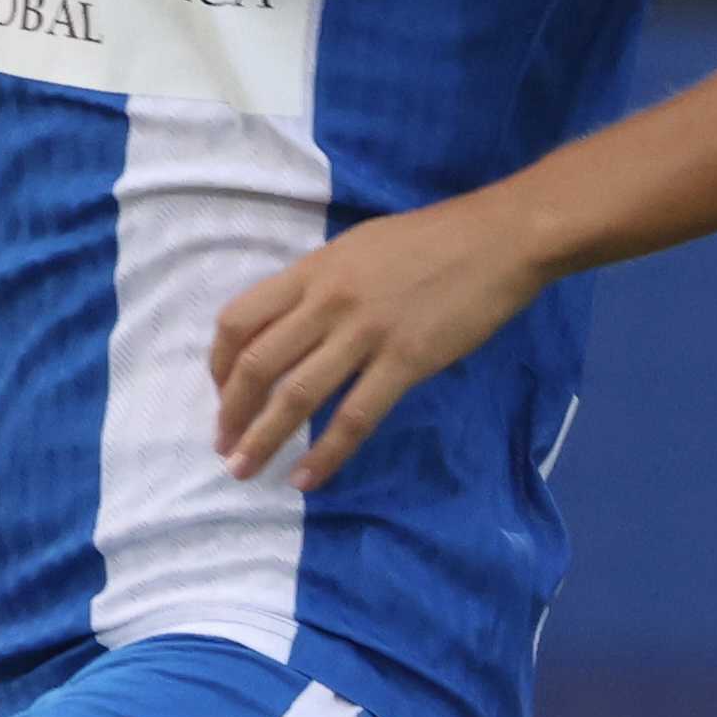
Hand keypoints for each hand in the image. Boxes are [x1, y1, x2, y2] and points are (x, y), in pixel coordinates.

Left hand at [212, 196, 550, 490]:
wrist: (498, 238)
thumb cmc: (431, 239)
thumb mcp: (356, 249)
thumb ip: (320, 286)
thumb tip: (292, 326)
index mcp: (312, 270)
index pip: (239, 320)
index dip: (218, 364)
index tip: (221, 394)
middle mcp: (327, 301)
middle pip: (257, 364)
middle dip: (231, 413)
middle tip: (224, 447)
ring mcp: (365, 332)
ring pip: (296, 396)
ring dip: (263, 439)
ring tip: (244, 470)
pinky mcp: (405, 361)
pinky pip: (354, 417)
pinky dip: (326, 454)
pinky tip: (306, 478)